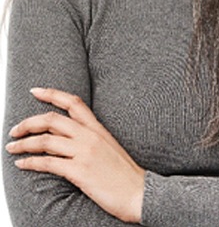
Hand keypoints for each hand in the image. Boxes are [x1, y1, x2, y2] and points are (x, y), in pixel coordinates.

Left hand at [6, 88, 144, 223]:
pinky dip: (30, 162)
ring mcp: (85, 152)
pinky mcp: (80, 171)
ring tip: (11, 148)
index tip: (35, 91)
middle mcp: (90, 136)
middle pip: (52, 119)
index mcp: (98, 128)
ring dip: (24, 144)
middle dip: (28, 123)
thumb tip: (62, 139)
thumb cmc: (124, 174)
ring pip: (46, 140)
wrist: (140, 192)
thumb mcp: (108, 147)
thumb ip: (89, 138)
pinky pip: (48, 163)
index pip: (72, 102)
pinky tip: (22, 164)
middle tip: (14, 130)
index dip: (51, 94)